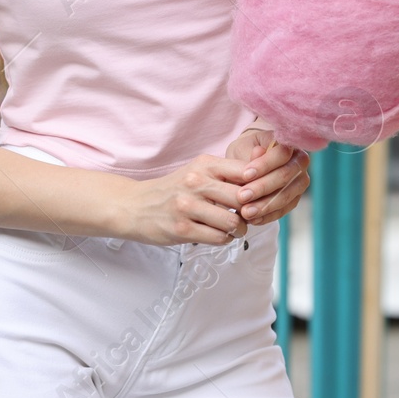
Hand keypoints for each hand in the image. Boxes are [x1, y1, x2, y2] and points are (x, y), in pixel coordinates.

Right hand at [118, 152, 259, 246]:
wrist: (134, 206)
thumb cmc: (175, 188)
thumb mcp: (199, 170)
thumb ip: (230, 169)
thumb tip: (263, 158)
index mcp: (205, 165)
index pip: (247, 171)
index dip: (260, 185)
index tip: (259, 194)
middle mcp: (196, 182)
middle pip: (243, 198)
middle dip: (252, 210)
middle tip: (249, 215)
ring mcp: (187, 206)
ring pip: (232, 221)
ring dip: (239, 228)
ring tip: (235, 227)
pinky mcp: (181, 229)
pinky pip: (218, 238)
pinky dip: (225, 239)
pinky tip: (220, 234)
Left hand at [225, 127, 310, 226]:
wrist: (248, 167)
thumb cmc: (244, 153)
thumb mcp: (242, 149)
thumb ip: (249, 153)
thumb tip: (258, 153)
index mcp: (289, 144)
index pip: (281, 153)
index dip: (265, 164)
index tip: (245, 175)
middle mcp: (300, 162)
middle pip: (285, 176)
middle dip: (262, 188)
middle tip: (242, 196)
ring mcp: (300, 182)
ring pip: (286, 196)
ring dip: (265, 206)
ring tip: (245, 212)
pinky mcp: (295, 199)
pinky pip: (284, 210)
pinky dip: (268, 216)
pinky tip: (253, 219)